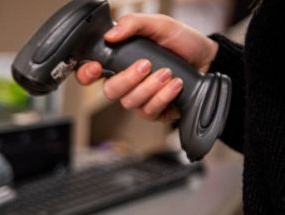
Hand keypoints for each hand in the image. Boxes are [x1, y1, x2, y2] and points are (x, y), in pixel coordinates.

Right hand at [76, 13, 218, 121]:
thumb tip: (110, 35)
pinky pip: (148, 110)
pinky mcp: (153, 111)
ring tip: (168, 72)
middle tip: (146, 65)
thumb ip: (133, 24)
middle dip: (128, 79)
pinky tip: (175, 85)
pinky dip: (163, 96)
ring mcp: (138, 98)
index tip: (97, 67)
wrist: (209, 59)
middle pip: (109, 91)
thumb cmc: (181, 42)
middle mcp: (125, 82)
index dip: (86, 73)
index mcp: (118, 61)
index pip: (89, 73)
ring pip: (129, 102)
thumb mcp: (159, 24)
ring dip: (150, 87)